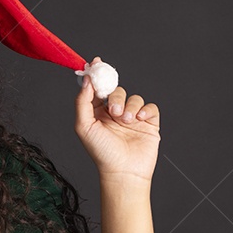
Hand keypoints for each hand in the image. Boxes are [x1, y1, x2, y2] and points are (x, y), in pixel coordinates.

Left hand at [74, 56, 159, 182]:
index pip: (97, 89)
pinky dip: (146, 109)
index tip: (96, 61)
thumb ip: (82, 102)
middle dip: (116, 97)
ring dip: (130, 106)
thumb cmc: (101, 152)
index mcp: (97, 113)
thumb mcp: (84, 126)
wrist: (124, 171)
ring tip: (127, 122)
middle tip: (114, 112)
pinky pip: (150, 106)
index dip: (97, 75)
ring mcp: (133, 118)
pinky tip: (140, 120)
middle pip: (117, 90)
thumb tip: (86, 80)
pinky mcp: (149, 123)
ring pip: (134, 97)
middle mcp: (115, 114)